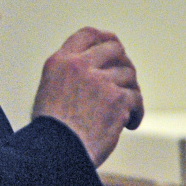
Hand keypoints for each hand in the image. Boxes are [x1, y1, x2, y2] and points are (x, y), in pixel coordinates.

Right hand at [31, 27, 143, 166]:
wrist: (56, 150)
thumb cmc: (51, 131)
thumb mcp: (49, 91)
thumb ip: (69, 76)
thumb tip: (94, 74)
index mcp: (60, 62)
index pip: (87, 34)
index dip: (105, 37)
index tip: (114, 45)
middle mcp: (79, 66)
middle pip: (115, 49)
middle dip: (123, 63)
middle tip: (125, 80)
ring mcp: (100, 81)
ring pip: (128, 76)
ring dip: (130, 92)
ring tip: (124, 111)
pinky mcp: (117, 99)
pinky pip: (136, 99)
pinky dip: (136, 113)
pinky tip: (129, 124)